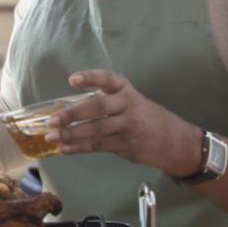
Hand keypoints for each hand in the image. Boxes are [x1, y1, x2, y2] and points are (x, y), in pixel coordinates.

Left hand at [43, 69, 201, 174]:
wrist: (176, 141)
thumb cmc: (145, 117)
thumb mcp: (131, 101)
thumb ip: (106, 101)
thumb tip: (68, 109)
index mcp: (126, 90)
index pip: (107, 79)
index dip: (90, 78)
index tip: (72, 80)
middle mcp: (128, 105)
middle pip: (97, 107)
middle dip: (72, 114)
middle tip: (52, 120)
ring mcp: (128, 127)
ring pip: (95, 130)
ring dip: (71, 134)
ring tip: (52, 137)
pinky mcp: (126, 145)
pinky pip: (98, 146)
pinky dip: (78, 148)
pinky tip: (64, 148)